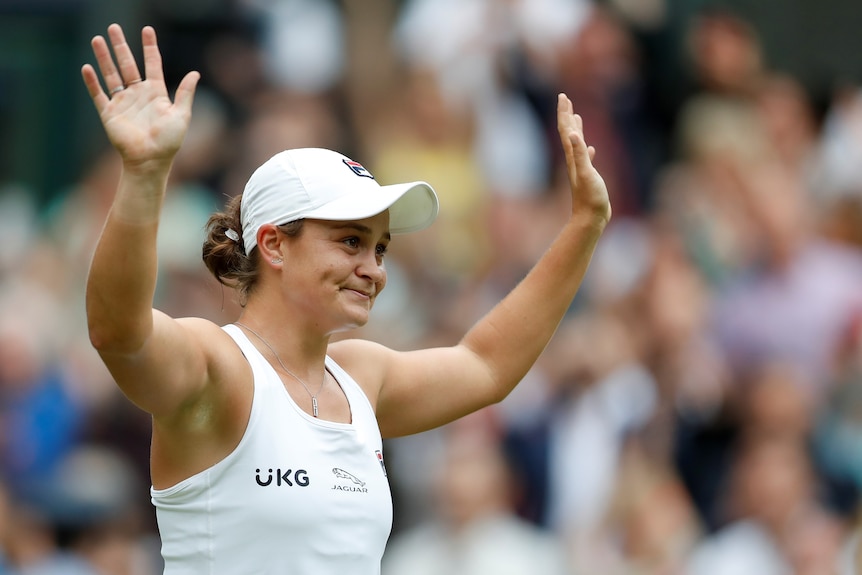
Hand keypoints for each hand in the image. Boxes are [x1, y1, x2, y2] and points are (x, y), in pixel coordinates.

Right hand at [81, 24, 199, 171]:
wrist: (150, 161)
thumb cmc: (169, 141)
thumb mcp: (181, 115)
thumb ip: (186, 93)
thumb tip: (195, 72)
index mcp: (156, 94)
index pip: (152, 64)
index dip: (149, 47)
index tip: (147, 30)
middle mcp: (138, 95)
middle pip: (127, 64)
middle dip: (120, 46)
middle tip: (113, 27)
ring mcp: (122, 103)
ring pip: (111, 75)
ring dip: (104, 58)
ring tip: (97, 39)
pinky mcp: (109, 113)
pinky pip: (99, 94)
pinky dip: (92, 82)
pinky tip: (87, 67)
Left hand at [557, 93, 611, 223]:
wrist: (591, 218)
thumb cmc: (589, 198)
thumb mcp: (586, 173)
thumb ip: (580, 154)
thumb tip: (572, 133)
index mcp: (572, 157)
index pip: (566, 130)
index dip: (564, 113)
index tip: (563, 97)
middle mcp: (574, 160)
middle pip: (568, 133)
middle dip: (567, 115)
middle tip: (566, 99)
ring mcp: (581, 168)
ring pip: (577, 144)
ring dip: (576, 129)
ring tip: (576, 117)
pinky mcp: (588, 177)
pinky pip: (586, 158)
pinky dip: (587, 150)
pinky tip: (591, 148)